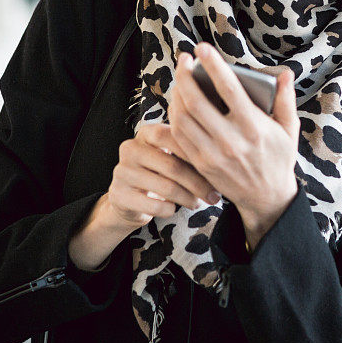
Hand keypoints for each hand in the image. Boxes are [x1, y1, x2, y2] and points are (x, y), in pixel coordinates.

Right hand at [104, 123, 221, 230]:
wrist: (127, 197)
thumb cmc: (158, 172)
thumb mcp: (169, 154)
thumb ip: (188, 150)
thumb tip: (222, 159)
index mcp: (145, 133)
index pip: (170, 136)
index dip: (193, 152)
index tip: (216, 167)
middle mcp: (130, 148)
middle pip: (172, 166)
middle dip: (198, 183)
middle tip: (215, 195)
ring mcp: (122, 171)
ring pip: (166, 187)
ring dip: (188, 198)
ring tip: (199, 203)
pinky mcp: (118, 195)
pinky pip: (154, 205)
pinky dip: (170, 209)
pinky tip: (175, 208)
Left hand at [167, 43, 300, 231]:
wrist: (266, 198)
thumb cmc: (279, 158)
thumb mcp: (289, 129)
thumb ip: (286, 99)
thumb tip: (286, 73)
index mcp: (254, 127)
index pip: (229, 89)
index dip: (213, 66)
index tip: (202, 48)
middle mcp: (231, 140)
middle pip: (196, 102)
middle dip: (185, 75)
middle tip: (184, 58)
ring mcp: (212, 155)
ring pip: (183, 118)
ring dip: (176, 94)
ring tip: (180, 78)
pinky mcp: (200, 164)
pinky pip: (179, 136)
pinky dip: (174, 115)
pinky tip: (178, 102)